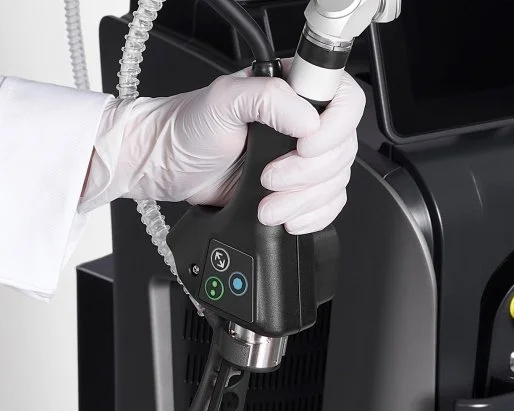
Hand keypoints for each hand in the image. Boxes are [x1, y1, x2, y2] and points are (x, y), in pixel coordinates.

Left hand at [79, 62, 365, 234]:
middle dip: (307, 175)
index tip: (303, 147)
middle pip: (342, 150)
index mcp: (294, 90)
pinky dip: (311, 217)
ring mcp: (302, 159)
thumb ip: (267, 99)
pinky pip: (326, 206)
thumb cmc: (188, 128)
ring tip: (267, 205)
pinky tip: (287, 218)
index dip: (333, 129)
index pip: (345, 102)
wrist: (168, 167)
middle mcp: (303, 122)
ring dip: (303, 202)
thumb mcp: (223, 101)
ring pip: (335, 183)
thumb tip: (308, 120)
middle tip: (268, 179)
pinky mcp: (297, 191)